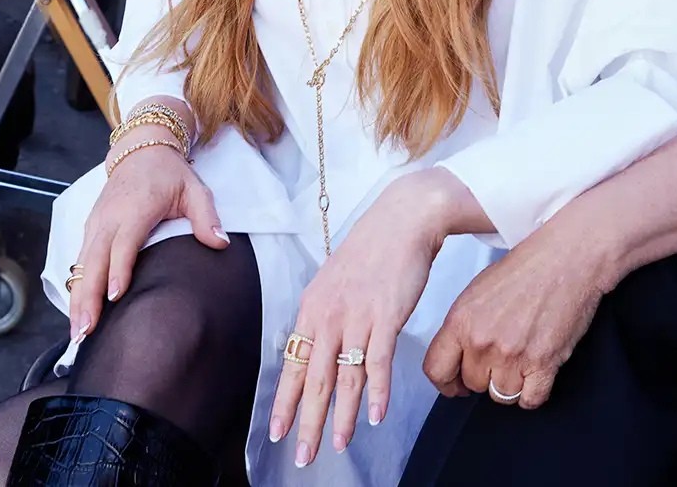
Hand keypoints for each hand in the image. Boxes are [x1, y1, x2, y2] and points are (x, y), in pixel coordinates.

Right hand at [69, 135, 225, 342]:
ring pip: (82, 264)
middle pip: (94, 261)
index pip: (124, 243)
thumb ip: (206, 216)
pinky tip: (77, 312)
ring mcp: (96, 223)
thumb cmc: (168, 174)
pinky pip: (80, 261)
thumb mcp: (194, 189)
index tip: (115, 298)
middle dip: (88, 297)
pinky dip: (77, 286)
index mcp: (135, 209)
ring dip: (78, 298)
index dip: (118, 270)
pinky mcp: (90, 228)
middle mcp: (109, 217)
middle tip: (85, 331)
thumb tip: (220, 243)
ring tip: (77, 332)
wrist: (140, 150)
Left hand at [267, 170, 451, 465]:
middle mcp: (327, 316)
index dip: (284, 400)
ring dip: (342, 417)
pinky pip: (378, 362)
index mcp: (311, 309)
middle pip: (314, 379)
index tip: (276, 430)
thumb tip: (315, 348)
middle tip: (302, 454)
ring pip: (345, 378)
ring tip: (338, 445)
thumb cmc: (369, 254)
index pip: (292, 364)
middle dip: (306, 421)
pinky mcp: (385, 317)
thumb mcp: (332, 284)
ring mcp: (356, 317)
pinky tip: (376, 416)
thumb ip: (323, 317)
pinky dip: (377, 392)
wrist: (400, 222)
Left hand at [421, 215, 613, 408]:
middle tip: (499, 360)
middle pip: (473, 384)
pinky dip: (532, 393)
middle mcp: (482, 341)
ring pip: (501, 396)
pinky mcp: (543, 364)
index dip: (446, 383)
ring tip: (519, 362)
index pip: (436, 370)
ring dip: (509, 384)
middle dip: (484, 376)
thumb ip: (463, 327)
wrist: (565, 261)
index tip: (455, 386)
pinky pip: (530, 400)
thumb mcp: (476, 292)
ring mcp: (513, 356)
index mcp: (461, 321)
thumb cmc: (524, 270)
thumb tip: (457, 357)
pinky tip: (535, 374)